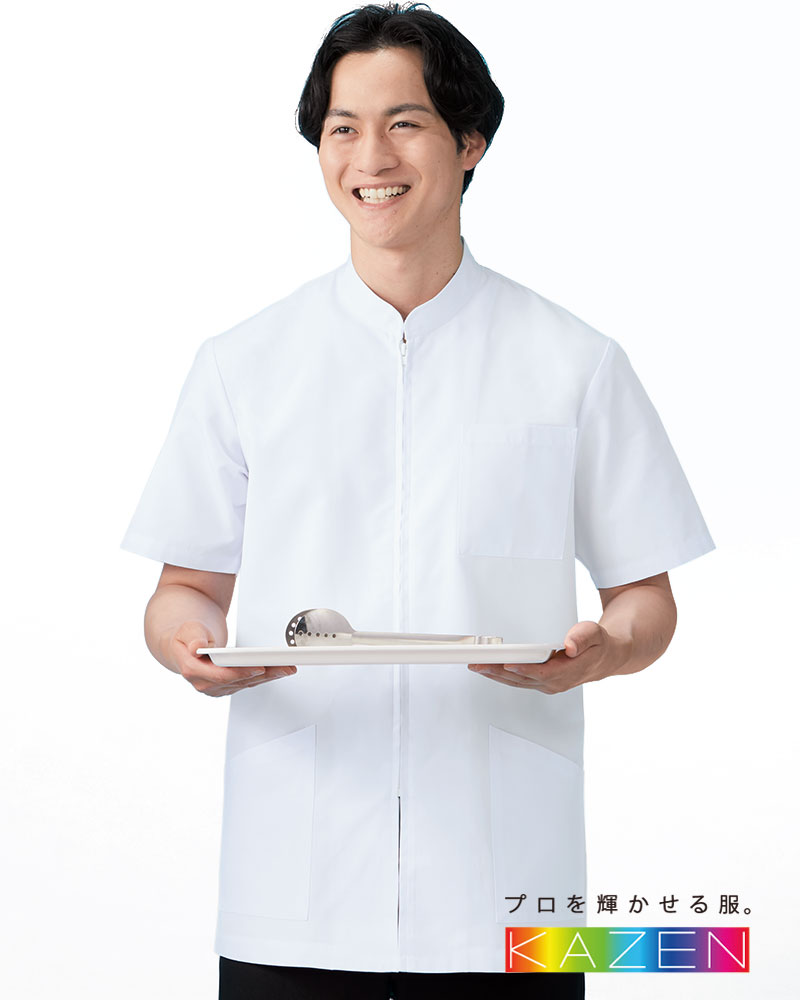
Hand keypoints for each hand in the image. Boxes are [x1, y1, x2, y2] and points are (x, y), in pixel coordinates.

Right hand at [170, 621, 296, 696]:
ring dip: (268, 676)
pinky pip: (247, 683)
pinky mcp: (226, 687)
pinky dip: (263, 677)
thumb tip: (197, 647)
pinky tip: (278, 671)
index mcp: (192, 670)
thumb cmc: (187, 635)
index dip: (241, 673)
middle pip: (239, 680)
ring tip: (287, 668)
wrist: (185, 644)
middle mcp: (204, 683)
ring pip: (246, 683)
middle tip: (284, 667)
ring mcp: (215, 688)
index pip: (220, 675)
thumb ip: (193, 637)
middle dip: (264, 674)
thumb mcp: (188, 629)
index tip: (259, 668)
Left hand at [468, 620, 629, 693]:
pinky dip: (502, 675)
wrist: (607, 657)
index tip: (507, 663)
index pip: (542, 673)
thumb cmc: (599, 644)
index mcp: (568, 671)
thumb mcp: (595, 633)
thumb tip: (569, 645)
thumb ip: (582, 637)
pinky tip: (489, 669)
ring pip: (517, 682)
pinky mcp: (541, 682)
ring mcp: (547, 684)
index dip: (523, 669)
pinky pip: (518, 681)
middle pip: (522, 679)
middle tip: (478, 664)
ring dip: (495, 675)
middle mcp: (555, 682)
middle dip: (498, 672)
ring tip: (476, 666)